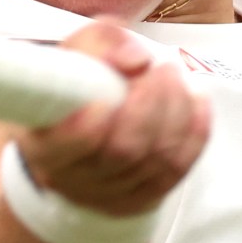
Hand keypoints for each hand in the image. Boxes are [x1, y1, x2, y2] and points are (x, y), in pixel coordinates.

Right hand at [16, 21, 210, 216]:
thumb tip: (136, 59)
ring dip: (177, 111)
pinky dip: (195, 131)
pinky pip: (178, 168)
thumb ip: (98, 44)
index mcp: (43, 146)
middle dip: (151, 104)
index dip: (90, 124)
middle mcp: (74, 179)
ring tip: (176, 75)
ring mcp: (112, 195)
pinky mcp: (144, 198)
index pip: (67, 144)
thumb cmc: (73, 92)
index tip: (111, 91)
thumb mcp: (70, 57)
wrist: (81, 137)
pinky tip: (198, 100)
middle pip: (124, 151)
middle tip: (163, 69)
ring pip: (156, 159)